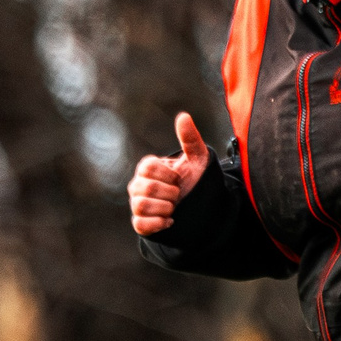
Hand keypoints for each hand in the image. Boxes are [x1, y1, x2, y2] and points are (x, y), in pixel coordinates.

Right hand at [128, 111, 211, 234]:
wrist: (203, 208)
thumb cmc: (197, 181)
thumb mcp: (198, 159)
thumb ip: (190, 139)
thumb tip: (184, 116)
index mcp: (148, 168)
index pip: (148, 167)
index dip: (168, 175)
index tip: (179, 178)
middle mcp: (138, 186)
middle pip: (146, 187)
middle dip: (170, 193)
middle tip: (179, 194)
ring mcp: (138, 205)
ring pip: (140, 205)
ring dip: (165, 207)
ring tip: (175, 207)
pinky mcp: (142, 224)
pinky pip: (140, 225)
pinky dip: (157, 223)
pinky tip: (171, 220)